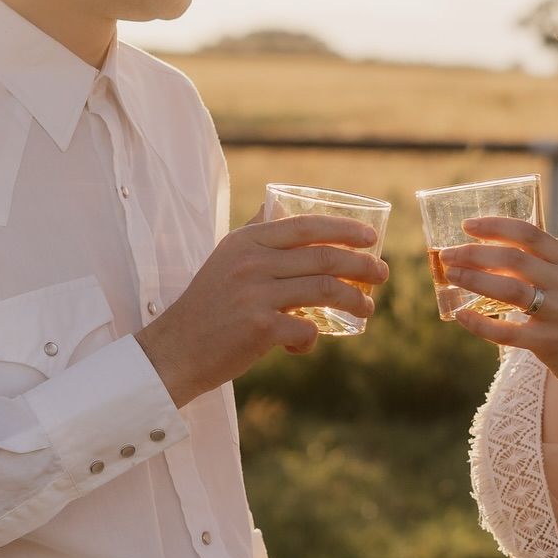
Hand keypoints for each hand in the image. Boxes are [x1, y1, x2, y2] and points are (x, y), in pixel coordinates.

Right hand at [137, 212, 387, 407]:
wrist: (175, 350)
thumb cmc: (206, 306)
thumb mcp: (224, 258)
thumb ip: (253, 233)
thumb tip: (278, 208)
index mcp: (246, 241)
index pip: (306, 226)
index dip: (344, 229)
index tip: (370, 238)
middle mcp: (252, 263)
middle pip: (324, 257)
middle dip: (362, 266)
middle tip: (381, 275)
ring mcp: (256, 295)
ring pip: (325, 290)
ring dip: (354, 300)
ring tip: (367, 308)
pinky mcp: (260, 328)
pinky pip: (307, 330)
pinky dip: (312, 339)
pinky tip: (303, 344)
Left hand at [438, 217, 557, 388]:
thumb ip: (533, 265)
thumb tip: (481, 252)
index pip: (529, 234)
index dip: (495, 226)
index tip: (466, 226)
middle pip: (514, 259)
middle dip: (474, 254)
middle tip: (448, 255)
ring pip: (510, 290)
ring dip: (474, 280)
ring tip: (451, 275)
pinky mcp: (549, 342)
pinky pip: (507, 332)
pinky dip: (480, 323)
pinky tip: (461, 315)